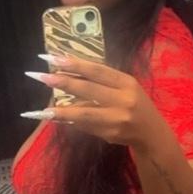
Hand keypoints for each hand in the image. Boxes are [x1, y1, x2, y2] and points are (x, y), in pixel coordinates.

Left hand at [24, 56, 162, 150]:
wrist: (150, 133)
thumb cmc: (134, 103)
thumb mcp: (124, 87)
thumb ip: (102, 80)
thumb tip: (68, 73)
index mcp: (127, 83)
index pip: (97, 71)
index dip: (75, 65)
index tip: (54, 59)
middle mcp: (124, 100)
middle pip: (89, 90)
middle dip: (64, 83)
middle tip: (42, 77)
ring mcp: (117, 120)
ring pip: (85, 113)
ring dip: (62, 111)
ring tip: (44, 110)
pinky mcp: (110, 135)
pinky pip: (86, 126)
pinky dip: (71, 121)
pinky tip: (57, 118)